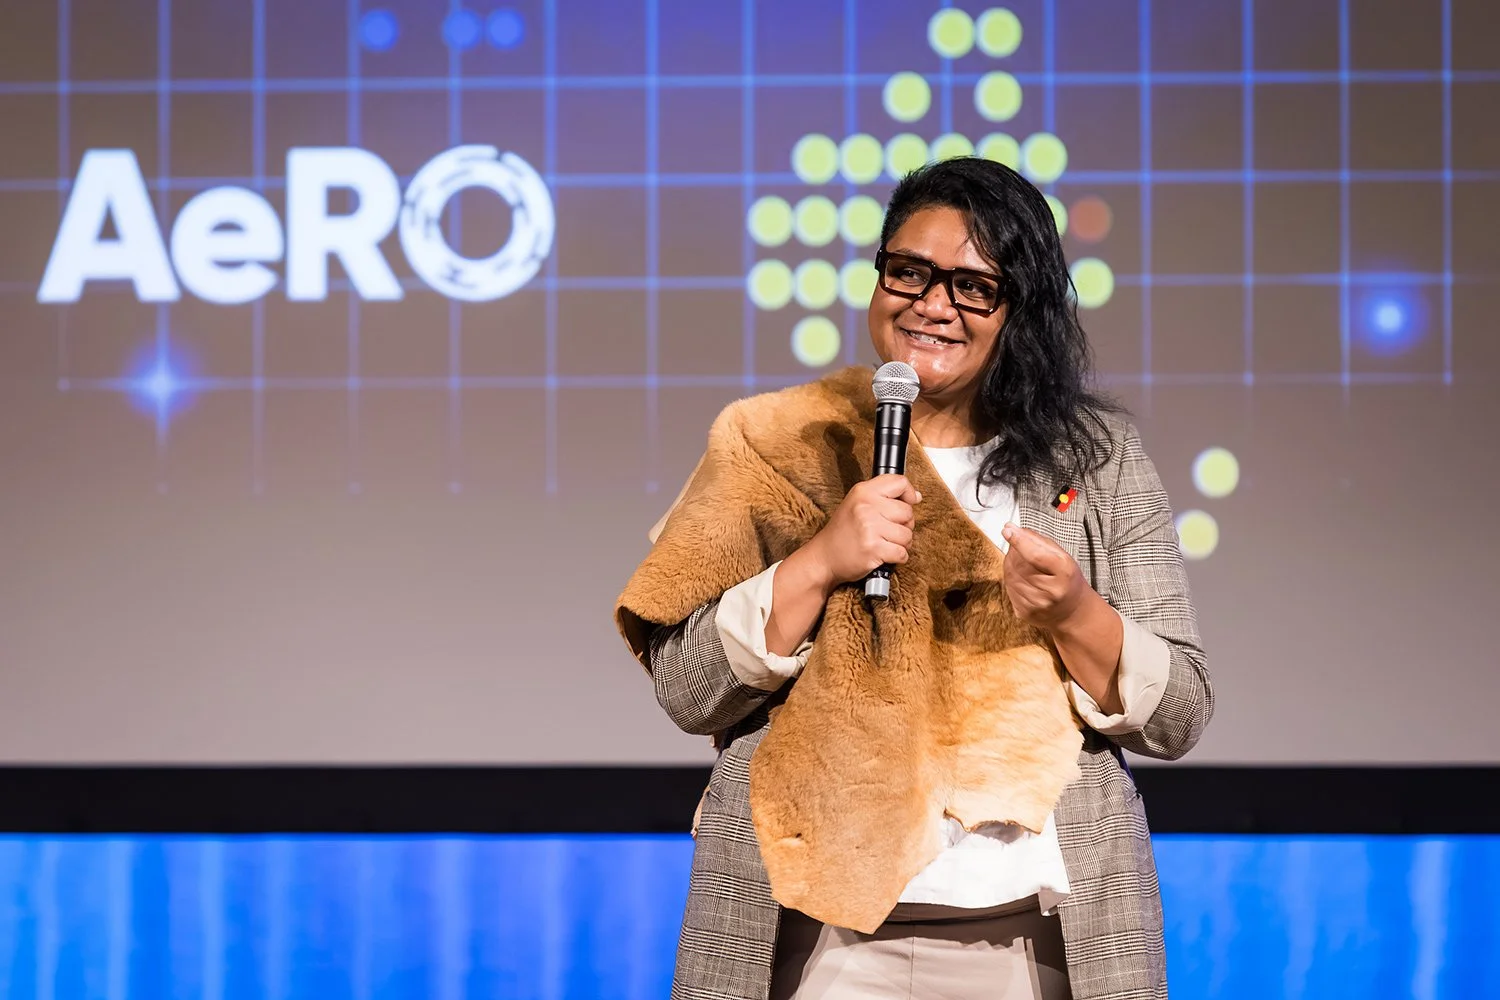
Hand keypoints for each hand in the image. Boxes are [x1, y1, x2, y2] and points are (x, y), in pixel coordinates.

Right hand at [798, 474, 921, 589]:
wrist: (824, 557)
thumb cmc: (843, 532)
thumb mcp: (857, 503)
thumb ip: (884, 496)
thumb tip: (916, 496)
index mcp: (863, 492)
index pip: (900, 483)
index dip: (908, 494)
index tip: (906, 503)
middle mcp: (866, 507)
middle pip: (908, 512)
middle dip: (904, 524)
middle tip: (887, 530)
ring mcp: (869, 527)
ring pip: (907, 535)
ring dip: (901, 543)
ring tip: (884, 543)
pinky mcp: (873, 549)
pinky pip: (902, 553)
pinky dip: (897, 557)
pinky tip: (884, 554)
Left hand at [1001, 523, 1088, 629]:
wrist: (1073, 612)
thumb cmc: (1068, 581)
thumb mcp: (1063, 556)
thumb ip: (1039, 541)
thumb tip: (1013, 529)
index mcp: (1064, 574)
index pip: (1036, 555)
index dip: (1019, 541)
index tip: (1008, 530)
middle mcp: (1051, 592)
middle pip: (1019, 564)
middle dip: (1014, 550)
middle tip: (1019, 545)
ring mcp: (1036, 605)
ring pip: (1010, 575)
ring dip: (1011, 564)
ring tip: (1024, 563)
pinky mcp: (1024, 613)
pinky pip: (1008, 588)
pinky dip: (1011, 579)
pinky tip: (1023, 578)